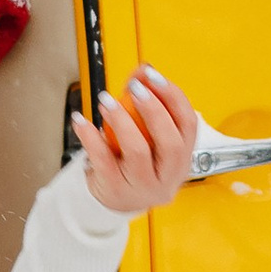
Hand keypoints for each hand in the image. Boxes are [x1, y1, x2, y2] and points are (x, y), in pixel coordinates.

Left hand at [71, 66, 197, 216]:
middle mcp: (167, 176)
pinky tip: (81, 120)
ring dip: (121, 120)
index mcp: (182, 159)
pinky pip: (103, 160)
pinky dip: (90, 136)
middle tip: (135, 88)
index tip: (154, 77)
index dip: (174, 98)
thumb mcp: (146, 138)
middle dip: (154, 110)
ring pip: (138, 151)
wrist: (111, 201)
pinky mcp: (115, 190)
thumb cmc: (132, 165)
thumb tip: (142, 70)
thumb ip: (145, 105)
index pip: (189, 126)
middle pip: (170, 142)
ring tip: (106, 101)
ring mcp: (142, 187)